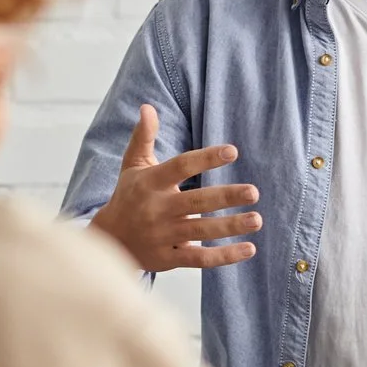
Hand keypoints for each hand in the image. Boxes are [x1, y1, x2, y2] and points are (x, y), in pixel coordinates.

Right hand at [89, 104, 262, 271]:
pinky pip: (200, 259)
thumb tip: (148, 107)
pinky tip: (249, 248)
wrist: (109, 241)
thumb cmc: (128, 197)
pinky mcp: (169, 258)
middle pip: (196, 201)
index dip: (206, 158)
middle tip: (253, 191)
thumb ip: (143, 137)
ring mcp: (164, 235)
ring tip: (257, 219)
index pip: (181, 167)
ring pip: (201, 231)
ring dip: (231, 226)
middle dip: (226, 197)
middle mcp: (158, 209)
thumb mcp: (132, 166)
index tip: (232, 151)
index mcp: (151, 183)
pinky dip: (225, 256)